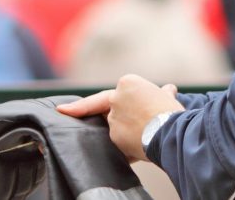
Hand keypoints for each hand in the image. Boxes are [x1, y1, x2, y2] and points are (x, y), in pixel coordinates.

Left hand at [57, 74, 183, 161]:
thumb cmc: (172, 112)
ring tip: (143, 135)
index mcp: (128, 83)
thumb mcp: (167, 97)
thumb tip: (169, 90)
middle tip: (62, 111)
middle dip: (86, 110)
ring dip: (122, 131)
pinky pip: (117, 142)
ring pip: (112, 126)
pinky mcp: (114, 135)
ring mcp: (113, 117)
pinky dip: (124, 146)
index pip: (114, 92)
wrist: (172, 130)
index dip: (103, 101)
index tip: (68, 107)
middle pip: (105, 107)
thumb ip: (162, 93)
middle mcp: (116, 98)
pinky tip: (136, 150)